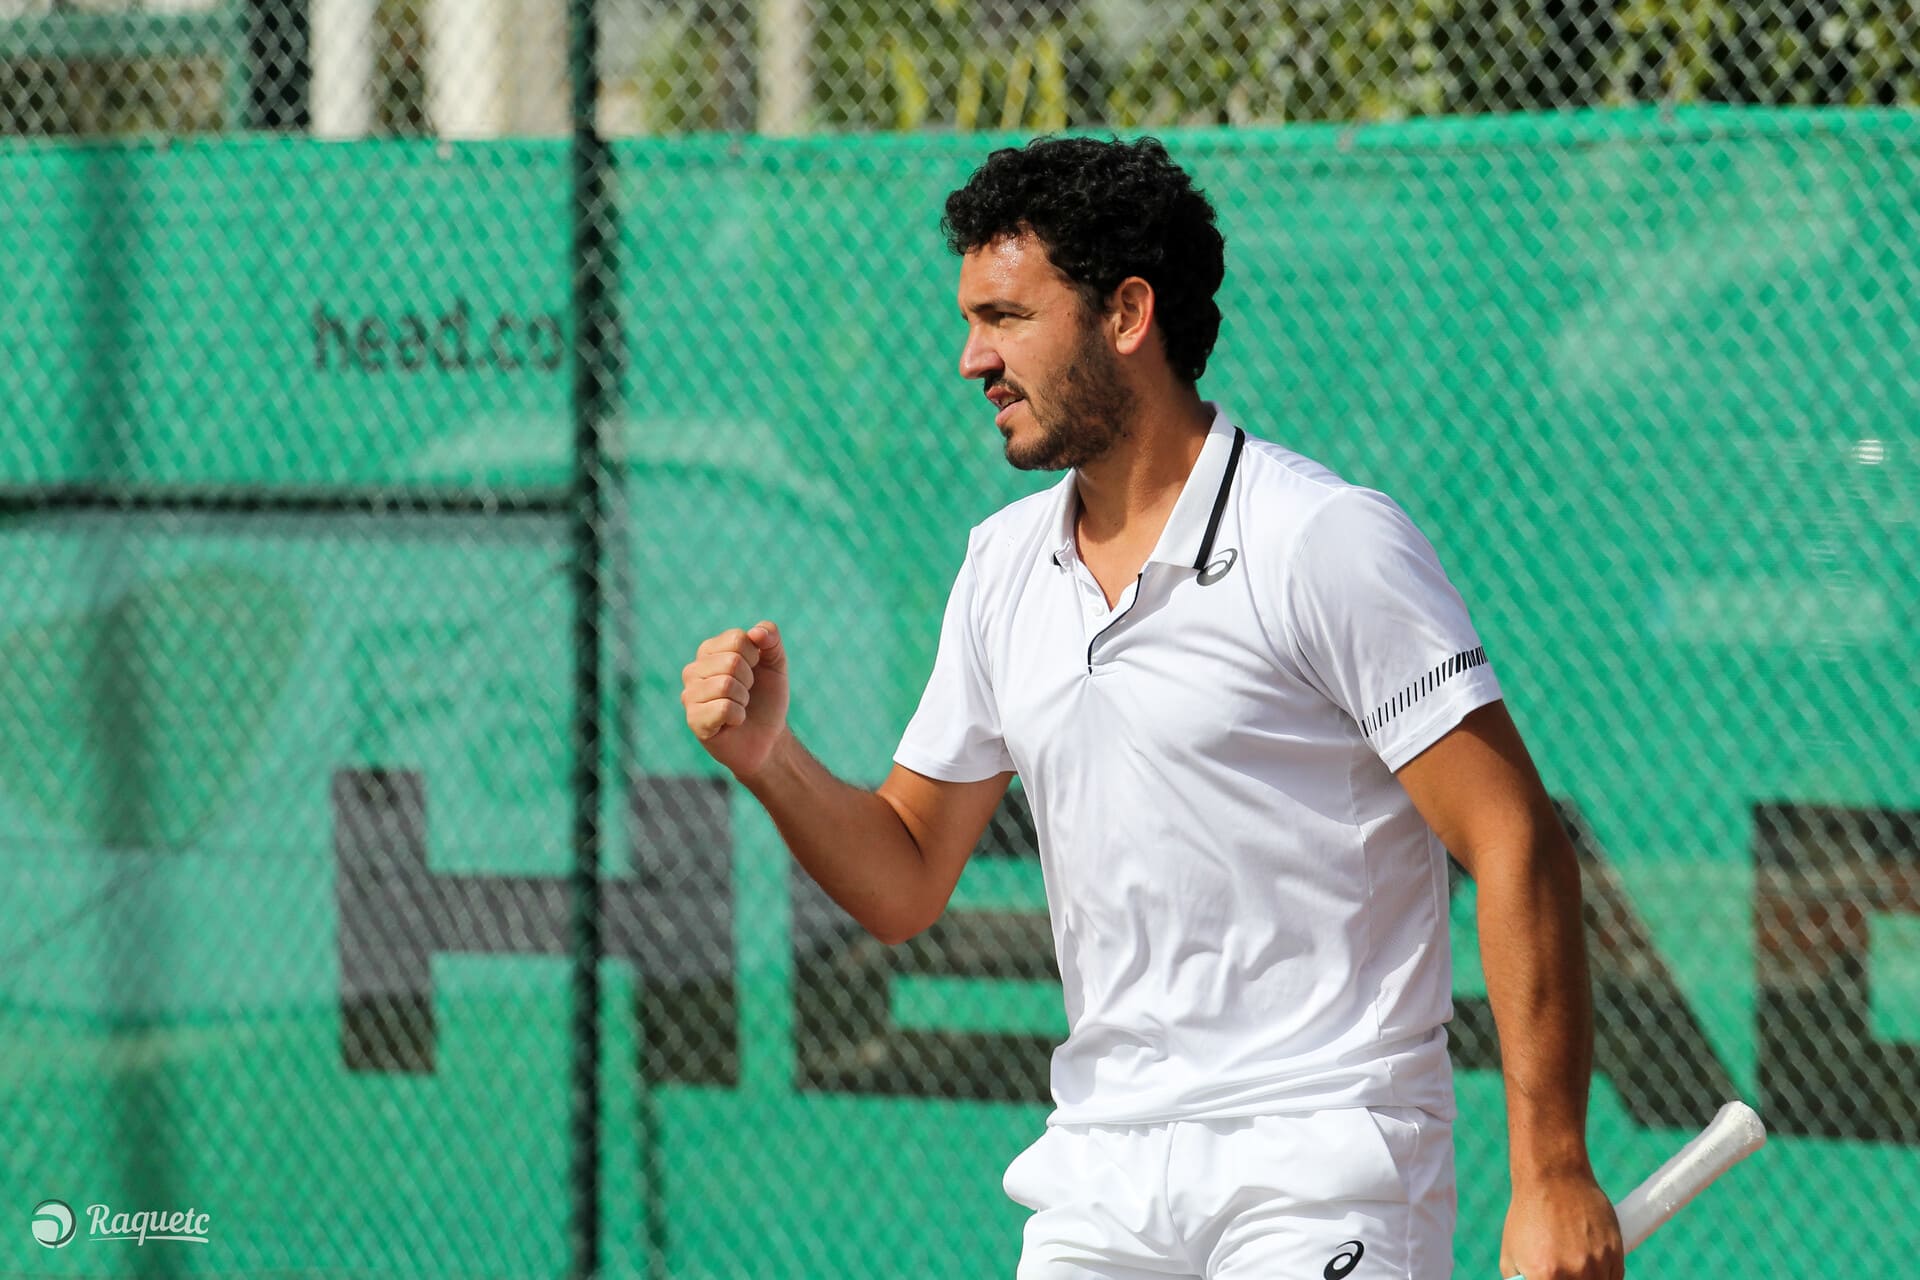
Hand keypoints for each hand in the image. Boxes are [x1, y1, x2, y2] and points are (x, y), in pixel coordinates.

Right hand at [681, 621, 789, 779]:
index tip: (754, 672)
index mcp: (709, 651)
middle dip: (749, 681)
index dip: (755, 657)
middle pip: (732, 661)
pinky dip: (738, 716)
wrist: (769, 738)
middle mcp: (693, 670)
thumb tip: (756, 632)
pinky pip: (723, 708)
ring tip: (739, 707)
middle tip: (746, 694)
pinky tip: (733, 723)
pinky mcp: (693, 720)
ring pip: (725, 685)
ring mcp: (690, 695)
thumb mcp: (776, 663)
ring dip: (743, 700)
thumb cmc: (767, 698)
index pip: (737, 638)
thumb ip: (771, 638)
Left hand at [1499, 1169, 1622, 1279]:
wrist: (1553, 1177)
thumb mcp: (1511, 1256)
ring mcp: (1598, 1263)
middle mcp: (1575, 1273)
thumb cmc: (1527, 1216)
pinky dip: (1605, 1279)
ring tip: (1575, 1268)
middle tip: (1566, 1275)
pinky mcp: (1615, 1252)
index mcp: (1544, 1276)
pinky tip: (1591, 1268)